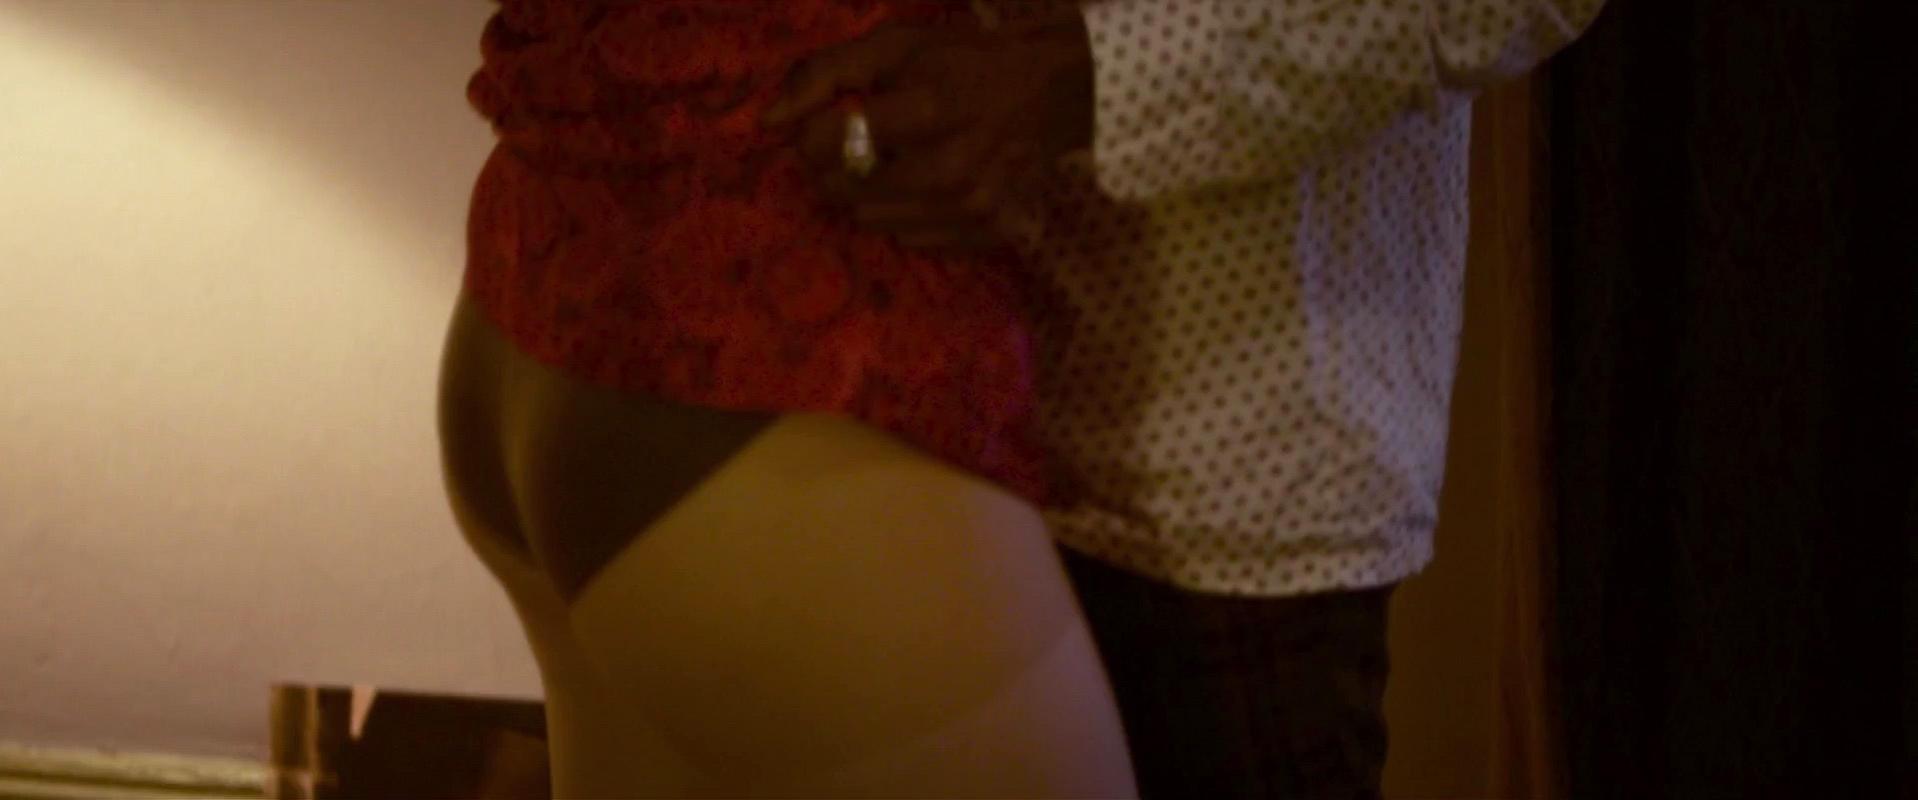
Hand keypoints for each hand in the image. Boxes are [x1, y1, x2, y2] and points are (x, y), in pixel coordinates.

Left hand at [760, 13, 1094, 251]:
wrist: (1050, 92)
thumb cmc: (962, 62)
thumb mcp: (893, 47)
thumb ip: (823, 74)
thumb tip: (767, 122)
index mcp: (929, 109)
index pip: (828, 142)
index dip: (811, 131)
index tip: (826, 119)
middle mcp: (952, 169)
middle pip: (845, 190)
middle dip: (836, 165)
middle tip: (860, 141)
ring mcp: (973, 208)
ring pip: (872, 219)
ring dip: (870, 191)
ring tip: (900, 159)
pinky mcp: (988, 233)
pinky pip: (911, 241)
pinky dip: (907, 214)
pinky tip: (929, 183)